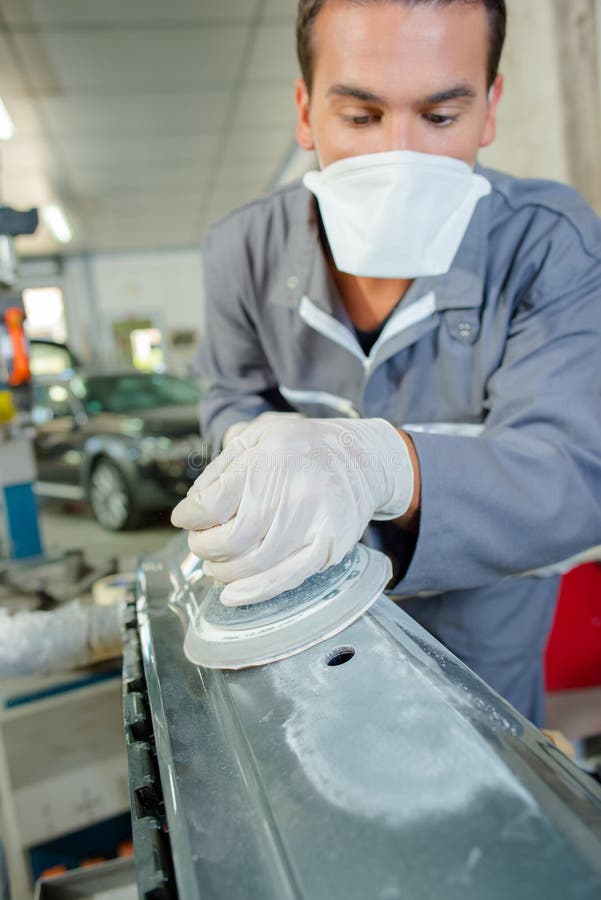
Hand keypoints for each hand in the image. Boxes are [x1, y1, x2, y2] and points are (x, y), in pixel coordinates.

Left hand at [172, 414, 413, 605]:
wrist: (363, 459)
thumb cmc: (304, 446)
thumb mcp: (258, 435)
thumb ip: (223, 467)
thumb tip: (194, 505)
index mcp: (268, 461)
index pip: (212, 503)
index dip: (190, 516)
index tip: (186, 517)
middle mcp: (290, 494)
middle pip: (228, 540)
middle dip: (204, 546)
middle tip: (201, 542)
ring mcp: (311, 525)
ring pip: (251, 565)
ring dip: (223, 570)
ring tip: (217, 563)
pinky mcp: (326, 548)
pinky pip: (285, 579)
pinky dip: (254, 592)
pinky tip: (233, 595)